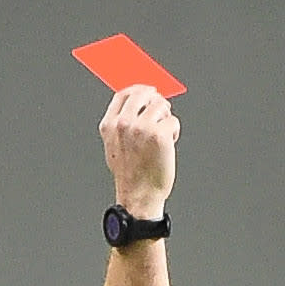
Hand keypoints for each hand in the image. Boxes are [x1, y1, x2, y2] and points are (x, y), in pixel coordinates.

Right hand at [100, 85, 177, 216]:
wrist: (139, 196)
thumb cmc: (131, 175)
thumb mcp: (114, 146)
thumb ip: (120, 124)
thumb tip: (136, 106)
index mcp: (110, 124)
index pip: (124, 94)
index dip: (139, 89)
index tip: (150, 91)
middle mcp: (124, 123)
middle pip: (143, 94)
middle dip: (156, 100)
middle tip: (164, 110)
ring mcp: (141, 127)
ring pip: (161, 106)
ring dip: (166, 117)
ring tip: (164, 135)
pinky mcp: (159, 134)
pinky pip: (173, 121)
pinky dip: (174, 130)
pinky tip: (169, 144)